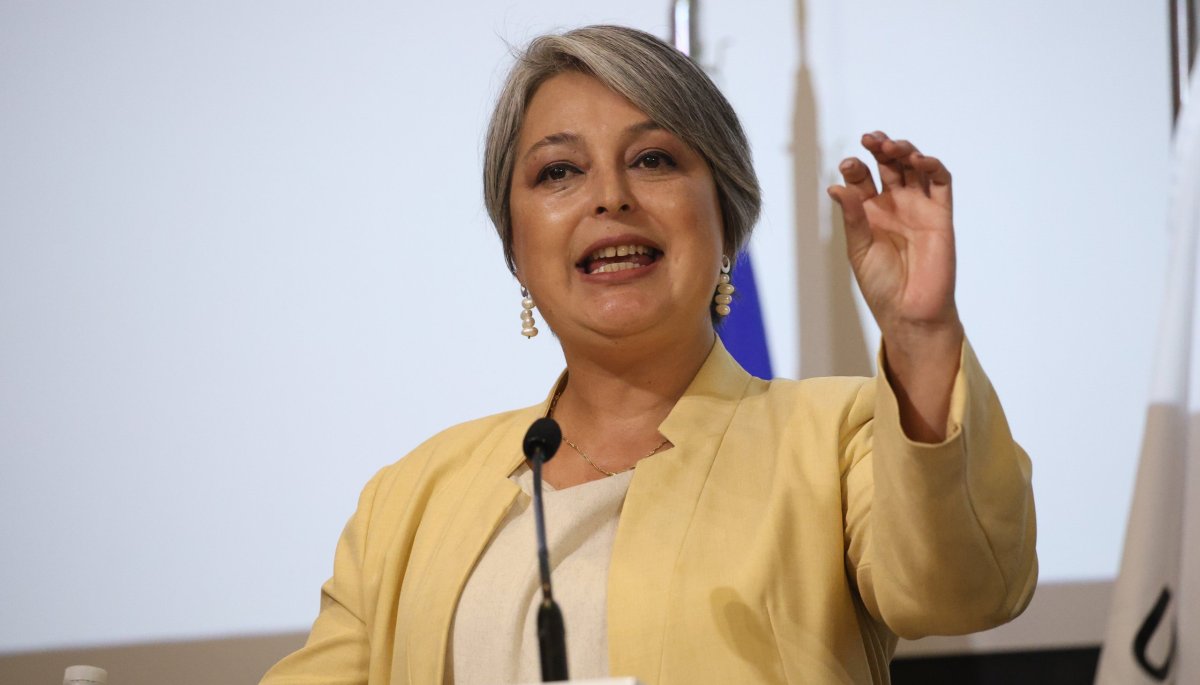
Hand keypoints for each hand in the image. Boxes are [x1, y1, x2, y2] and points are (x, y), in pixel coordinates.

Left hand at [827, 131, 957, 333]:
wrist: (910, 311)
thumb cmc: (882, 285)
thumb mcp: (859, 249)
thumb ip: (853, 218)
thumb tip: (836, 187)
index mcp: (870, 212)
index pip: (862, 179)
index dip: (855, 167)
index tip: (848, 165)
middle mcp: (895, 205)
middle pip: (889, 166)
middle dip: (880, 148)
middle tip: (870, 139)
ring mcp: (919, 208)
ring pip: (914, 167)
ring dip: (904, 151)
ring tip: (890, 146)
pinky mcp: (941, 215)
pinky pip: (941, 183)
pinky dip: (933, 165)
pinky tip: (918, 159)